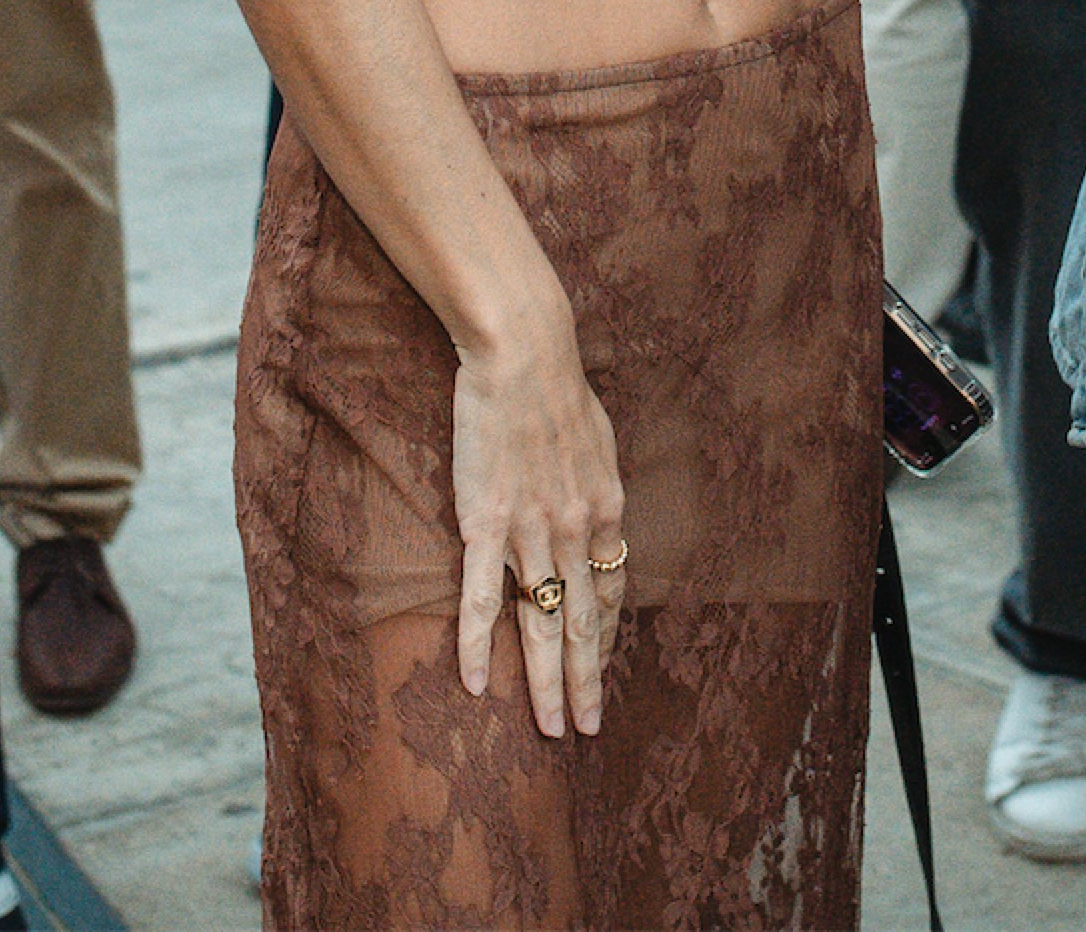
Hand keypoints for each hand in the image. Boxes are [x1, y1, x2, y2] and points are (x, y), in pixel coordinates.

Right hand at [449, 322, 627, 741]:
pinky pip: (481, 599)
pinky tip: (476, 685)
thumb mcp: (597, 440)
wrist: (523, 355)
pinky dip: (478, 646)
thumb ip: (595, 482)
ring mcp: (530, 532)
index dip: (604, 636)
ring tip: (552, 728)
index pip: (610, 591)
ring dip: (545, 683)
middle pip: (582, 623)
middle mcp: (575, 532)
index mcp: (605, 510)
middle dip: (585, 682)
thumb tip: (597, 507)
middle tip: (586, 730)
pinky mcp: (484, 524)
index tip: (598, 667)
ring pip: (541, 624)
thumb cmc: (557, 386)